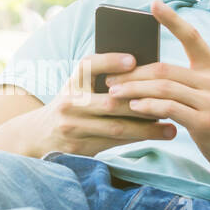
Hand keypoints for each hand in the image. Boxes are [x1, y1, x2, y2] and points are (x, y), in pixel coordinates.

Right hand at [23, 50, 177, 156]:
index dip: (110, 61)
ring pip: (116, 128)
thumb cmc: (73, 104)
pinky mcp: (77, 149)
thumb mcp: (80, 86)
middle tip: (170, 102)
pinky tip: (156, 137)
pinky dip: (136, 140)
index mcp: (72, 82)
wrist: (39, 135)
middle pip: (110, 102)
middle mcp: (69, 103)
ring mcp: (72, 128)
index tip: (133, 60)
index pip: (89, 65)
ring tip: (171, 126)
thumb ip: (104, 79)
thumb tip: (147, 72)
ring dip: (146, 128)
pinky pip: (112, 144)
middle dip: (143, 103)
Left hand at [103, 0, 209, 180]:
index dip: (172, 19)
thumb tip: (154, 74)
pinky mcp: (206, 123)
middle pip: (164, 69)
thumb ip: (194, 81)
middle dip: (133, 73)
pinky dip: (148, 107)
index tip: (153, 4)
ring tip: (114, 94)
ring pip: (163, 88)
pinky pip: (169, 110)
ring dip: (134, 90)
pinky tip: (134, 108)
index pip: (192, 36)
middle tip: (110, 79)